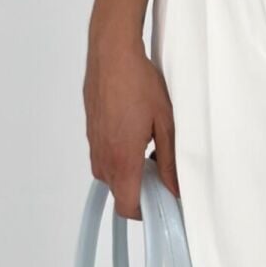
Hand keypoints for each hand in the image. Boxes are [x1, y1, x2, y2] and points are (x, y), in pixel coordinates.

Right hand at [82, 30, 180, 218]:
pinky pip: (104, 157)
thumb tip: (174, 187)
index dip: (145, 212)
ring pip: (112, 175)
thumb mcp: (165, 122)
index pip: (127, 207)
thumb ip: (169, 160)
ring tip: (151, 146)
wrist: (112, 54)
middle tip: (162, 169)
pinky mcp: (91, 133)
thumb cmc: (138, 83)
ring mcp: (93, 145)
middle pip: (120, 193)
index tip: (162, 201)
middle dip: (141, 188)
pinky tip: (136, 132)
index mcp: (122, 159)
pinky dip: (120, 155)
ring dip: (130, 171)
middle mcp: (103, 157)